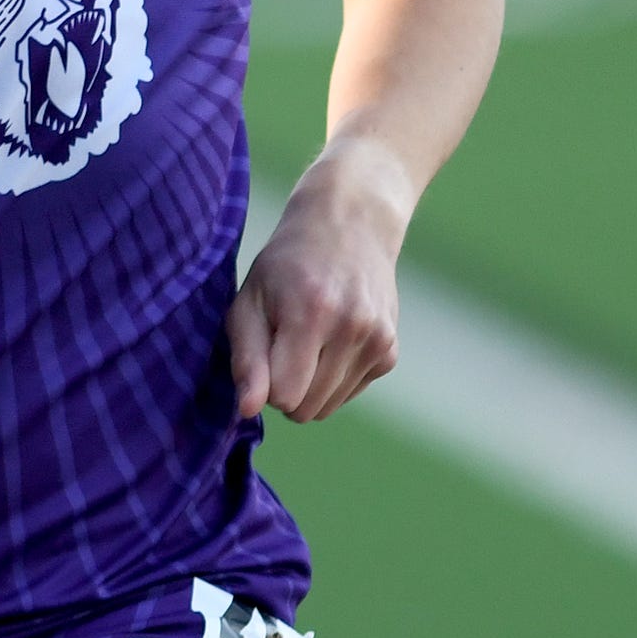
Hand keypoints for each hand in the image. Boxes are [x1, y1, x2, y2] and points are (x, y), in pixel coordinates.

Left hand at [227, 151, 406, 421]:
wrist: (349, 227)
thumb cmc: (285, 266)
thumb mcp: (249, 300)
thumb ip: (246, 358)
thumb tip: (248, 410)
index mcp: (311, 314)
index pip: (283, 395)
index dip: (262, 382)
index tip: (260, 350)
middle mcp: (353, 329)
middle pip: (305, 407)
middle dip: (282, 387)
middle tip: (279, 342)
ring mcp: (378, 342)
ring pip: (327, 407)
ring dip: (306, 386)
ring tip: (303, 340)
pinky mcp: (390, 352)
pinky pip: (348, 394)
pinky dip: (330, 379)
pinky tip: (328, 340)